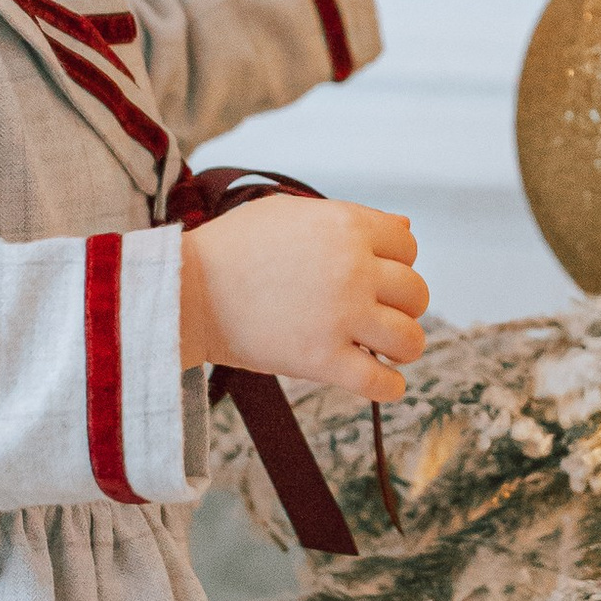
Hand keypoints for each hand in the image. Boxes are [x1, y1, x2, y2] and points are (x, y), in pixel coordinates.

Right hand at [178, 197, 426, 404]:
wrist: (184, 291)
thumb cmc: (232, 248)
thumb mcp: (291, 213)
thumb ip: (350, 219)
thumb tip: (405, 232)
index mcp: (345, 227)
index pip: (408, 250)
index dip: (396, 266)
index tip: (377, 280)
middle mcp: (352, 269)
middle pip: (416, 294)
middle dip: (404, 307)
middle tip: (379, 316)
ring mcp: (340, 316)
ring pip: (410, 339)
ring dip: (404, 348)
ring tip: (386, 350)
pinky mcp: (322, 361)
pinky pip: (382, 383)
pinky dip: (389, 387)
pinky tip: (382, 382)